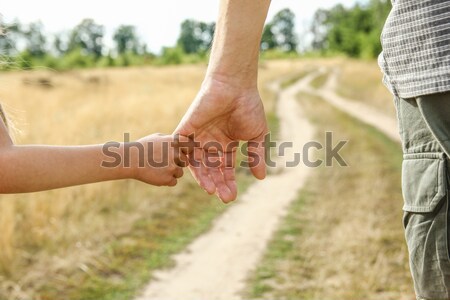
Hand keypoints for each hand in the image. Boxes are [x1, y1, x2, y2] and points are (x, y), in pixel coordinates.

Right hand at [132, 134, 185, 186]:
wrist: (131, 160)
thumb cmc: (143, 147)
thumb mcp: (157, 138)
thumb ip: (171, 140)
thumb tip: (182, 143)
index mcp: (174, 142)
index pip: (190, 146)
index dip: (186, 150)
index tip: (179, 152)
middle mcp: (176, 154)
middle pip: (185, 162)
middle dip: (177, 163)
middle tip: (163, 162)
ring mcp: (173, 167)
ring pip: (180, 173)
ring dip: (171, 172)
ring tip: (157, 168)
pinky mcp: (168, 179)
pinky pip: (173, 181)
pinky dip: (166, 180)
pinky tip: (156, 175)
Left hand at [175, 76, 267, 202]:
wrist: (235, 86)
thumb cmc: (248, 107)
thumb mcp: (256, 135)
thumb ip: (256, 156)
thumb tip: (260, 178)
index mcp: (225, 145)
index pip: (224, 170)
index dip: (228, 183)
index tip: (231, 196)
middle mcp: (210, 143)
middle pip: (210, 170)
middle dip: (217, 184)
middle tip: (223, 197)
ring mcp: (197, 137)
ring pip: (196, 163)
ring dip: (203, 178)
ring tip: (211, 190)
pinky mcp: (186, 129)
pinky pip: (181, 149)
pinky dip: (185, 161)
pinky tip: (194, 173)